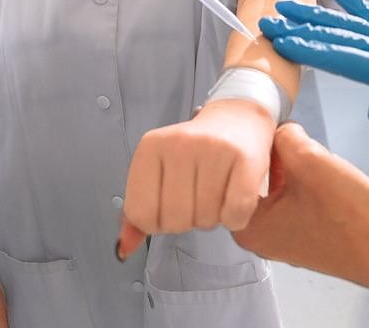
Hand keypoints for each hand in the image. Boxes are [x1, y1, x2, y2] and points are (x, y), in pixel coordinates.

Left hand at [116, 99, 274, 258]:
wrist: (237, 119)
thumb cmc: (195, 152)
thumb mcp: (158, 173)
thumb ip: (139, 212)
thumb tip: (124, 249)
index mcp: (150, 148)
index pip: (141, 215)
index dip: (157, 222)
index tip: (170, 204)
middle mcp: (178, 145)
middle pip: (174, 221)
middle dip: (188, 220)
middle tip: (198, 196)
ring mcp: (212, 149)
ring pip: (205, 220)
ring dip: (213, 217)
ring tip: (217, 191)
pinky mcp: (244, 159)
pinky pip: (234, 215)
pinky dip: (235, 218)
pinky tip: (234, 197)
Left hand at [233, 123, 368, 285]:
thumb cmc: (349, 215)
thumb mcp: (310, 160)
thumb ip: (285, 137)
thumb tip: (281, 131)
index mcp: (248, 227)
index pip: (233, 173)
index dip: (253, 147)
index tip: (267, 130)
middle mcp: (262, 239)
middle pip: (256, 180)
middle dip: (276, 157)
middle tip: (295, 143)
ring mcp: (287, 239)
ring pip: (279, 188)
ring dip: (295, 169)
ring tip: (315, 159)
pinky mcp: (310, 236)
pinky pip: (297, 200)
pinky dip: (308, 184)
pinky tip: (327, 176)